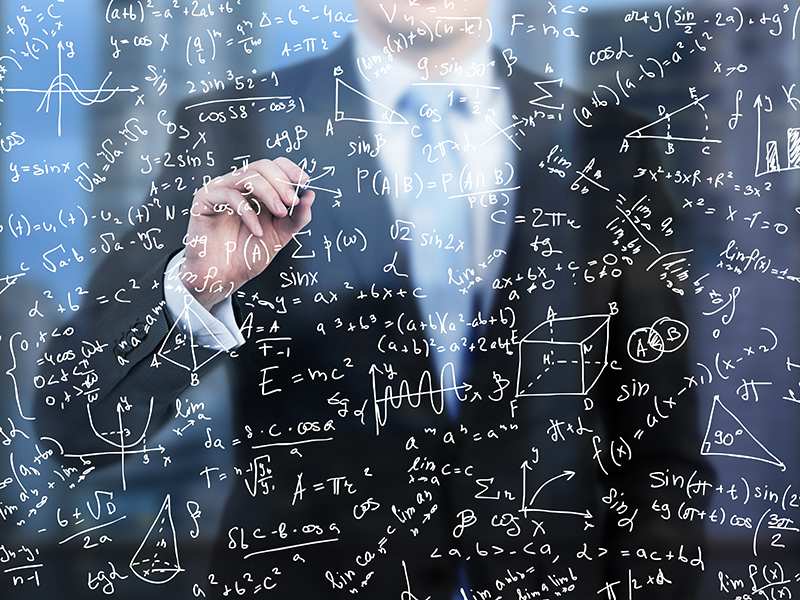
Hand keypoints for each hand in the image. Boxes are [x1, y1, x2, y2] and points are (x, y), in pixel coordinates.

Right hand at [180, 157, 313, 309]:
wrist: (224, 276)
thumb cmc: (247, 254)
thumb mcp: (281, 234)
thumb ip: (297, 217)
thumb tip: (310, 196)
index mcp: (256, 190)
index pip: (274, 166)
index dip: (290, 170)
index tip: (304, 182)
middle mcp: (238, 186)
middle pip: (262, 166)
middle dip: (281, 183)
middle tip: (292, 202)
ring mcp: (220, 190)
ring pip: (247, 176)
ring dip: (268, 193)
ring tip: (280, 213)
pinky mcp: (204, 200)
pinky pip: (229, 195)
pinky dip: (247, 212)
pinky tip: (257, 230)